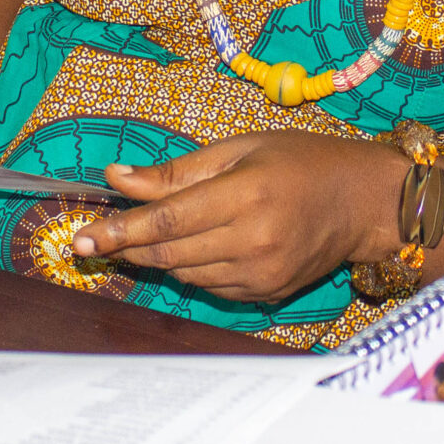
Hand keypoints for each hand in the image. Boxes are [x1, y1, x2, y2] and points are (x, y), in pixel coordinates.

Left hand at [70, 131, 398, 302]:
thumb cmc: (302, 163)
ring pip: (184, 273)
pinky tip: (203, 245)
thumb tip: (117, 179)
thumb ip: (178, 171)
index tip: (79, 239)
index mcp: (246, 195)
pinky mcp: (265, 294)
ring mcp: (260, 274)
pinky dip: (193, 267)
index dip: (119, 231)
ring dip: (160, 254)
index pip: (167, 219)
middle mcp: (253, 241)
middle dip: (126, 246)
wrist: (364, 203)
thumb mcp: (240, 149)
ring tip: (154, 232)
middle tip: (88, 241)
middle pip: (168, 252)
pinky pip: (209, 286)